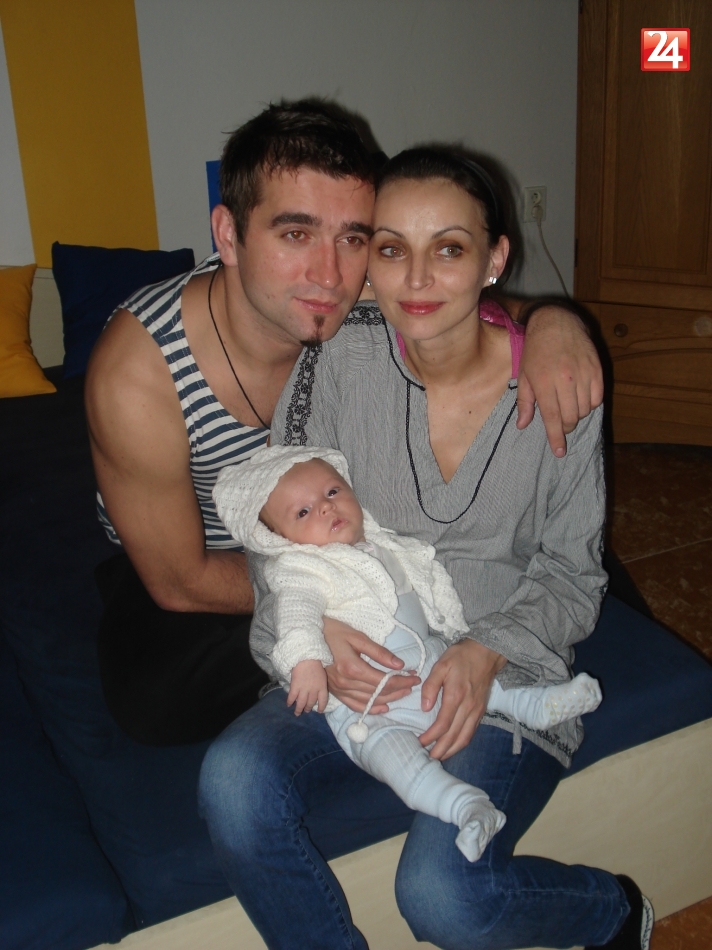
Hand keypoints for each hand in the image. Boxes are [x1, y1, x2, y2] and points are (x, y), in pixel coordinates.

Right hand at [288, 659, 328, 714]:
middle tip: (306, 710)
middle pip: (310, 703)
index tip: (319, 711)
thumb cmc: (316, 663)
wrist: (307, 658)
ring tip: (297, 713)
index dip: (321, 707)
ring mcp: (304, 690)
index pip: (323, 701)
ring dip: (299, 709)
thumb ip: (320, 683)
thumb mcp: (323, 674)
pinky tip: (288, 704)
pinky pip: (292, 697)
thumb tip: (317, 689)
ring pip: (301, 703)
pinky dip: (290, 702)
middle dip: (308, 708)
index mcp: (322, 687)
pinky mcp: (295, 687)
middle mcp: (313, 691)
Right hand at [323, 617, 419, 712]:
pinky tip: (383, 707)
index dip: (402, 680)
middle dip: (399, 689)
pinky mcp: (335, 692)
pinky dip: (370, 708)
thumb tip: (400, 665)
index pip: (383, 681)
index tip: (415, 677)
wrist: (309, 637)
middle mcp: (345, 683)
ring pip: (369, 701)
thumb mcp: (358, 637)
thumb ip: (379, 652)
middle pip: (378, 692)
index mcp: (352, 668)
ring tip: (403, 693)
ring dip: (389, 699)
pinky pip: (355, 706)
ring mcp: (339, 689)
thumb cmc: (334, 632)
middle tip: (413, 684)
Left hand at [419, 639, 505, 760]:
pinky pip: (471, 732)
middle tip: (426, 758)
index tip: (419, 742)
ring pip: (464, 738)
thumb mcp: (441, 665)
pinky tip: (452, 745)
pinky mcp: (481, 711)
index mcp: (456, 696)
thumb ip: (431, 686)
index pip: (443, 724)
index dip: (430, 737)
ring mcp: (476, 710)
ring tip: (438, 756)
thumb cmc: (461, 656)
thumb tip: (425, 707)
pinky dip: (461, 743)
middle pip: (454, 736)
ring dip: (451, 750)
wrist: (486, 652)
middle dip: (440, 750)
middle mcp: (468, 707)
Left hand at [516, 306, 602, 457]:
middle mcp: (565, 380)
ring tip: (568, 406)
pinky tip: (581, 398)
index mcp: (545, 383)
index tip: (559, 452)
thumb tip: (523, 426)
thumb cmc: (535, 351)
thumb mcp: (524, 376)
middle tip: (560, 423)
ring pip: (585, 410)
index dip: (556, 438)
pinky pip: (597, 398)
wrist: (556, 322)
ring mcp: (583, 374)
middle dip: (565, 426)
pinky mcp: (597, 369)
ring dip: (577, 414)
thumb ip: (525, 403)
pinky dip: (590, 403)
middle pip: (571, 417)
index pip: (553, 418)